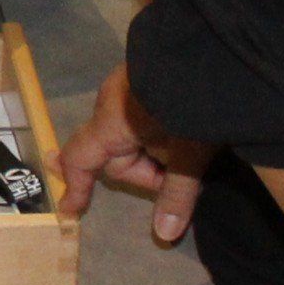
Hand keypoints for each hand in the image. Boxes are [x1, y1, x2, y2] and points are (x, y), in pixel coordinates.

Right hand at [55, 66, 210, 246]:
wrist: (213, 49)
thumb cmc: (193, 103)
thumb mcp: (189, 154)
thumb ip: (176, 193)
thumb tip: (163, 235)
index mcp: (111, 122)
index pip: (80, 158)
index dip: (76, 186)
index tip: (70, 209)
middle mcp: (110, 102)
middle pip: (117, 152)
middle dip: (146, 169)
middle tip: (179, 170)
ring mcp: (126, 84)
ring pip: (131, 133)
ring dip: (155, 147)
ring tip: (190, 143)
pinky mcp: (144, 74)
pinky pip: (140, 113)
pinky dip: (158, 128)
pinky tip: (183, 125)